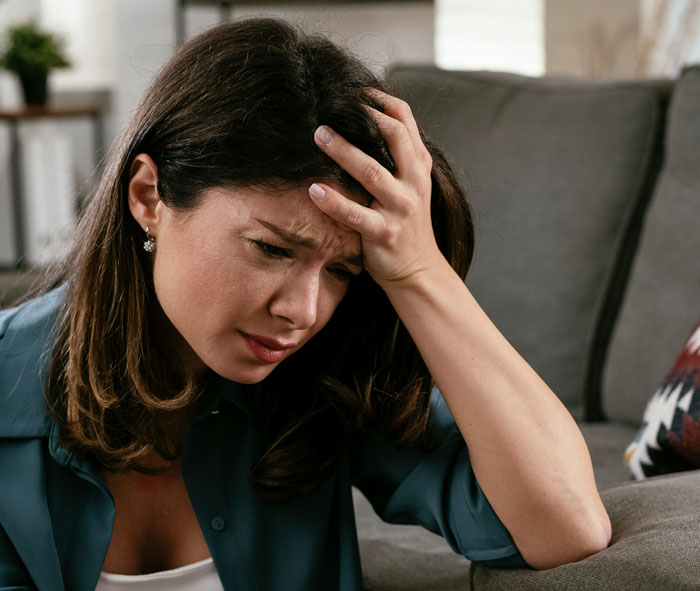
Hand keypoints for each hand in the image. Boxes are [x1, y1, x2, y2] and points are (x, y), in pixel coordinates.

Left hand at [308, 90, 444, 288]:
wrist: (418, 270)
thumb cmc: (406, 222)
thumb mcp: (410, 185)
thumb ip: (396, 157)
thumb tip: (365, 122)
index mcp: (418, 166)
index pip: (405, 121)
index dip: (380, 100)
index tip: (353, 88)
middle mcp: (413, 183)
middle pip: (393, 138)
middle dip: (364, 118)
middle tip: (330, 106)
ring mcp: (400, 208)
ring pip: (372, 173)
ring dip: (344, 151)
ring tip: (318, 135)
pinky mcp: (384, 233)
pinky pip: (356, 215)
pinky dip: (334, 202)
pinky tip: (314, 190)